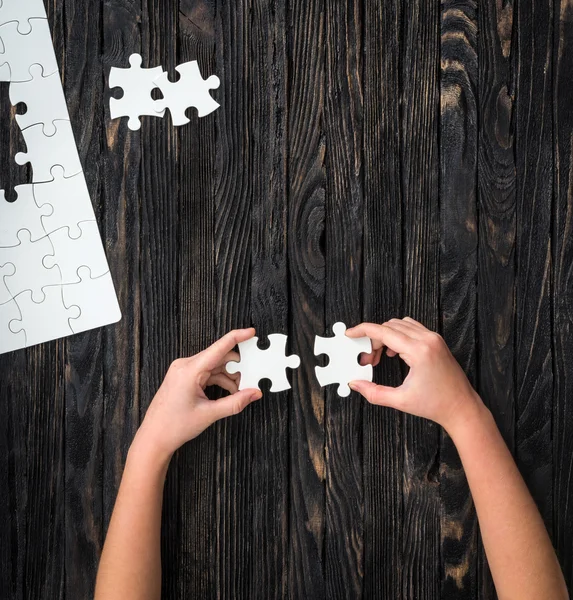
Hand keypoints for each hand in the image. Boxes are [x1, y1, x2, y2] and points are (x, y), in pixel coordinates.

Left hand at [138, 328, 261, 457]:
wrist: (154, 437)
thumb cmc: (174, 426)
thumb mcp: (209, 414)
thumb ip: (235, 402)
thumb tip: (254, 393)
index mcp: (189, 370)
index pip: (218, 348)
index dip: (237, 337)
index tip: (251, 332)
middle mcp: (185, 365)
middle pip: (218, 357)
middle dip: (236, 367)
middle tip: (250, 378)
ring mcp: (183, 370)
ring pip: (214, 366)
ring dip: (228, 376)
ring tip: (239, 391)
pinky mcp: (184, 377)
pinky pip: (207, 372)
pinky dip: (219, 380)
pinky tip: (228, 391)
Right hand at [347, 317, 483, 433]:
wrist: (462, 408)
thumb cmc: (436, 405)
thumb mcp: (400, 400)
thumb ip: (374, 392)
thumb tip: (356, 384)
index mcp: (419, 351)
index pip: (383, 331)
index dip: (362, 331)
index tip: (350, 333)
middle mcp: (428, 339)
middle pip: (389, 326)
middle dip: (372, 339)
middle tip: (367, 358)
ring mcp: (434, 338)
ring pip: (400, 324)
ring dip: (385, 336)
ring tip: (379, 356)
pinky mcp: (436, 341)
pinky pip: (411, 328)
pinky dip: (397, 335)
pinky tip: (393, 352)